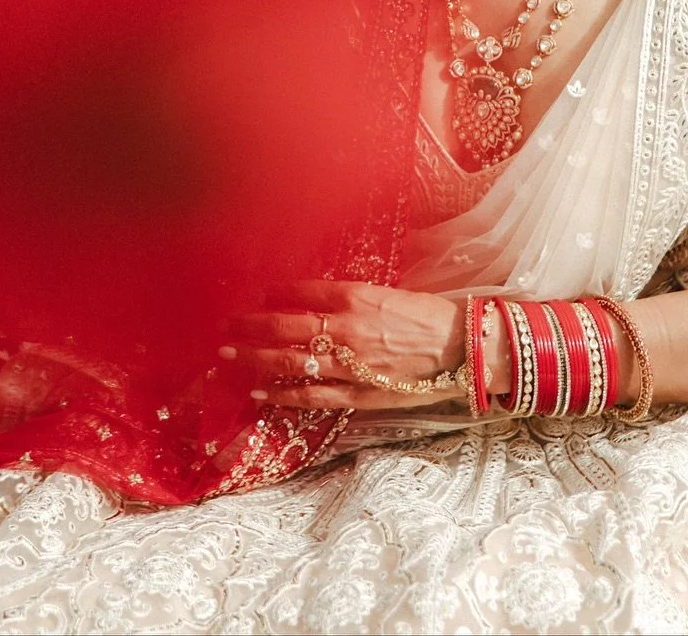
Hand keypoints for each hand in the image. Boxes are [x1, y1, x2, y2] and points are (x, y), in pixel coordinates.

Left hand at [219, 279, 464, 409]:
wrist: (461, 349)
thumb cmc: (427, 316)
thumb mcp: (387, 293)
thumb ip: (350, 298)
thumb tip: (314, 300)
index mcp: (356, 296)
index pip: (303, 292)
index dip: (276, 293)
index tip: (259, 294)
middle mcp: (348, 328)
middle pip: (286, 327)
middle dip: (251, 327)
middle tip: (226, 327)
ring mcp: (351, 364)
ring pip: (292, 362)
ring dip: (255, 359)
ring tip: (228, 357)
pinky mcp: (358, 393)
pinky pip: (312, 396)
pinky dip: (283, 394)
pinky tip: (261, 391)